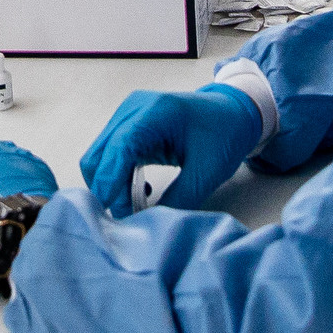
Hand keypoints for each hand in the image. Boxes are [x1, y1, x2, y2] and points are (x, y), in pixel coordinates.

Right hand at [80, 86, 263, 216]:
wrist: (234, 111)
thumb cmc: (225, 133)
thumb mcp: (206, 173)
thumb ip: (177, 200)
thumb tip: (147, 224)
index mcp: (155, 112)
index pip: (118, 151)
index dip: (111, 185)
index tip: (118, 215)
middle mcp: (133, 109)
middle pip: (98, 155)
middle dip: (107, 190)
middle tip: (126, 217)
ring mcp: (127, 114)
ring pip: (98, 157)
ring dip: (109, 185)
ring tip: (134, 204)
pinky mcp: (128, 123)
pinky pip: (108, 154)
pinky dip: (115, 176)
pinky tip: (138, 187)